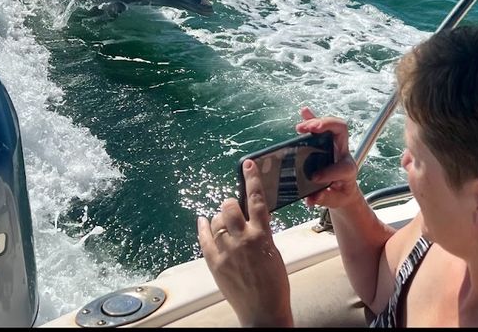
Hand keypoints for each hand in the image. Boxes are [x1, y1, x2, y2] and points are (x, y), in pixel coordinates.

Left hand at [197, 159, 293, 326]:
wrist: (264, 312)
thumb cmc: (275, 284)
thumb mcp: (274, 251)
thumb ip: (261, 232)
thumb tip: (250, 217)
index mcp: (263, 236)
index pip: (257, 199)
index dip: (252, 179)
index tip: (248, 164)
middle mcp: (243, 240)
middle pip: (230, 206)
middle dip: (231, 204)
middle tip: (234, 209)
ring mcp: (227, 252)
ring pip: (216, 220)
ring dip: (220, 218)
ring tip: (224, 224)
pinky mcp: (215, 264)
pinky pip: (204, 239)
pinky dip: (202, 227)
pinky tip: (202, 220)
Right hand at [295, 106, 360, 208]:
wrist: (344, 189)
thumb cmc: (340, 194)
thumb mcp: (335, 201)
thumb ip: (324, 199)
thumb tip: (311, 198)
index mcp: (348, 170)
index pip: (343, 167)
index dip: (330, 172)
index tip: (315, 177)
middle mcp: (343, 153)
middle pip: (341, 130)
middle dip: (327, 126)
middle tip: (311, 129)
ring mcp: (336, 145)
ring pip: (331, 125)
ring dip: (316, 121)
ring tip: (301, 126)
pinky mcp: (327, 141)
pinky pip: (320, 126)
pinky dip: (312, 118)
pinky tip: (304, 112)